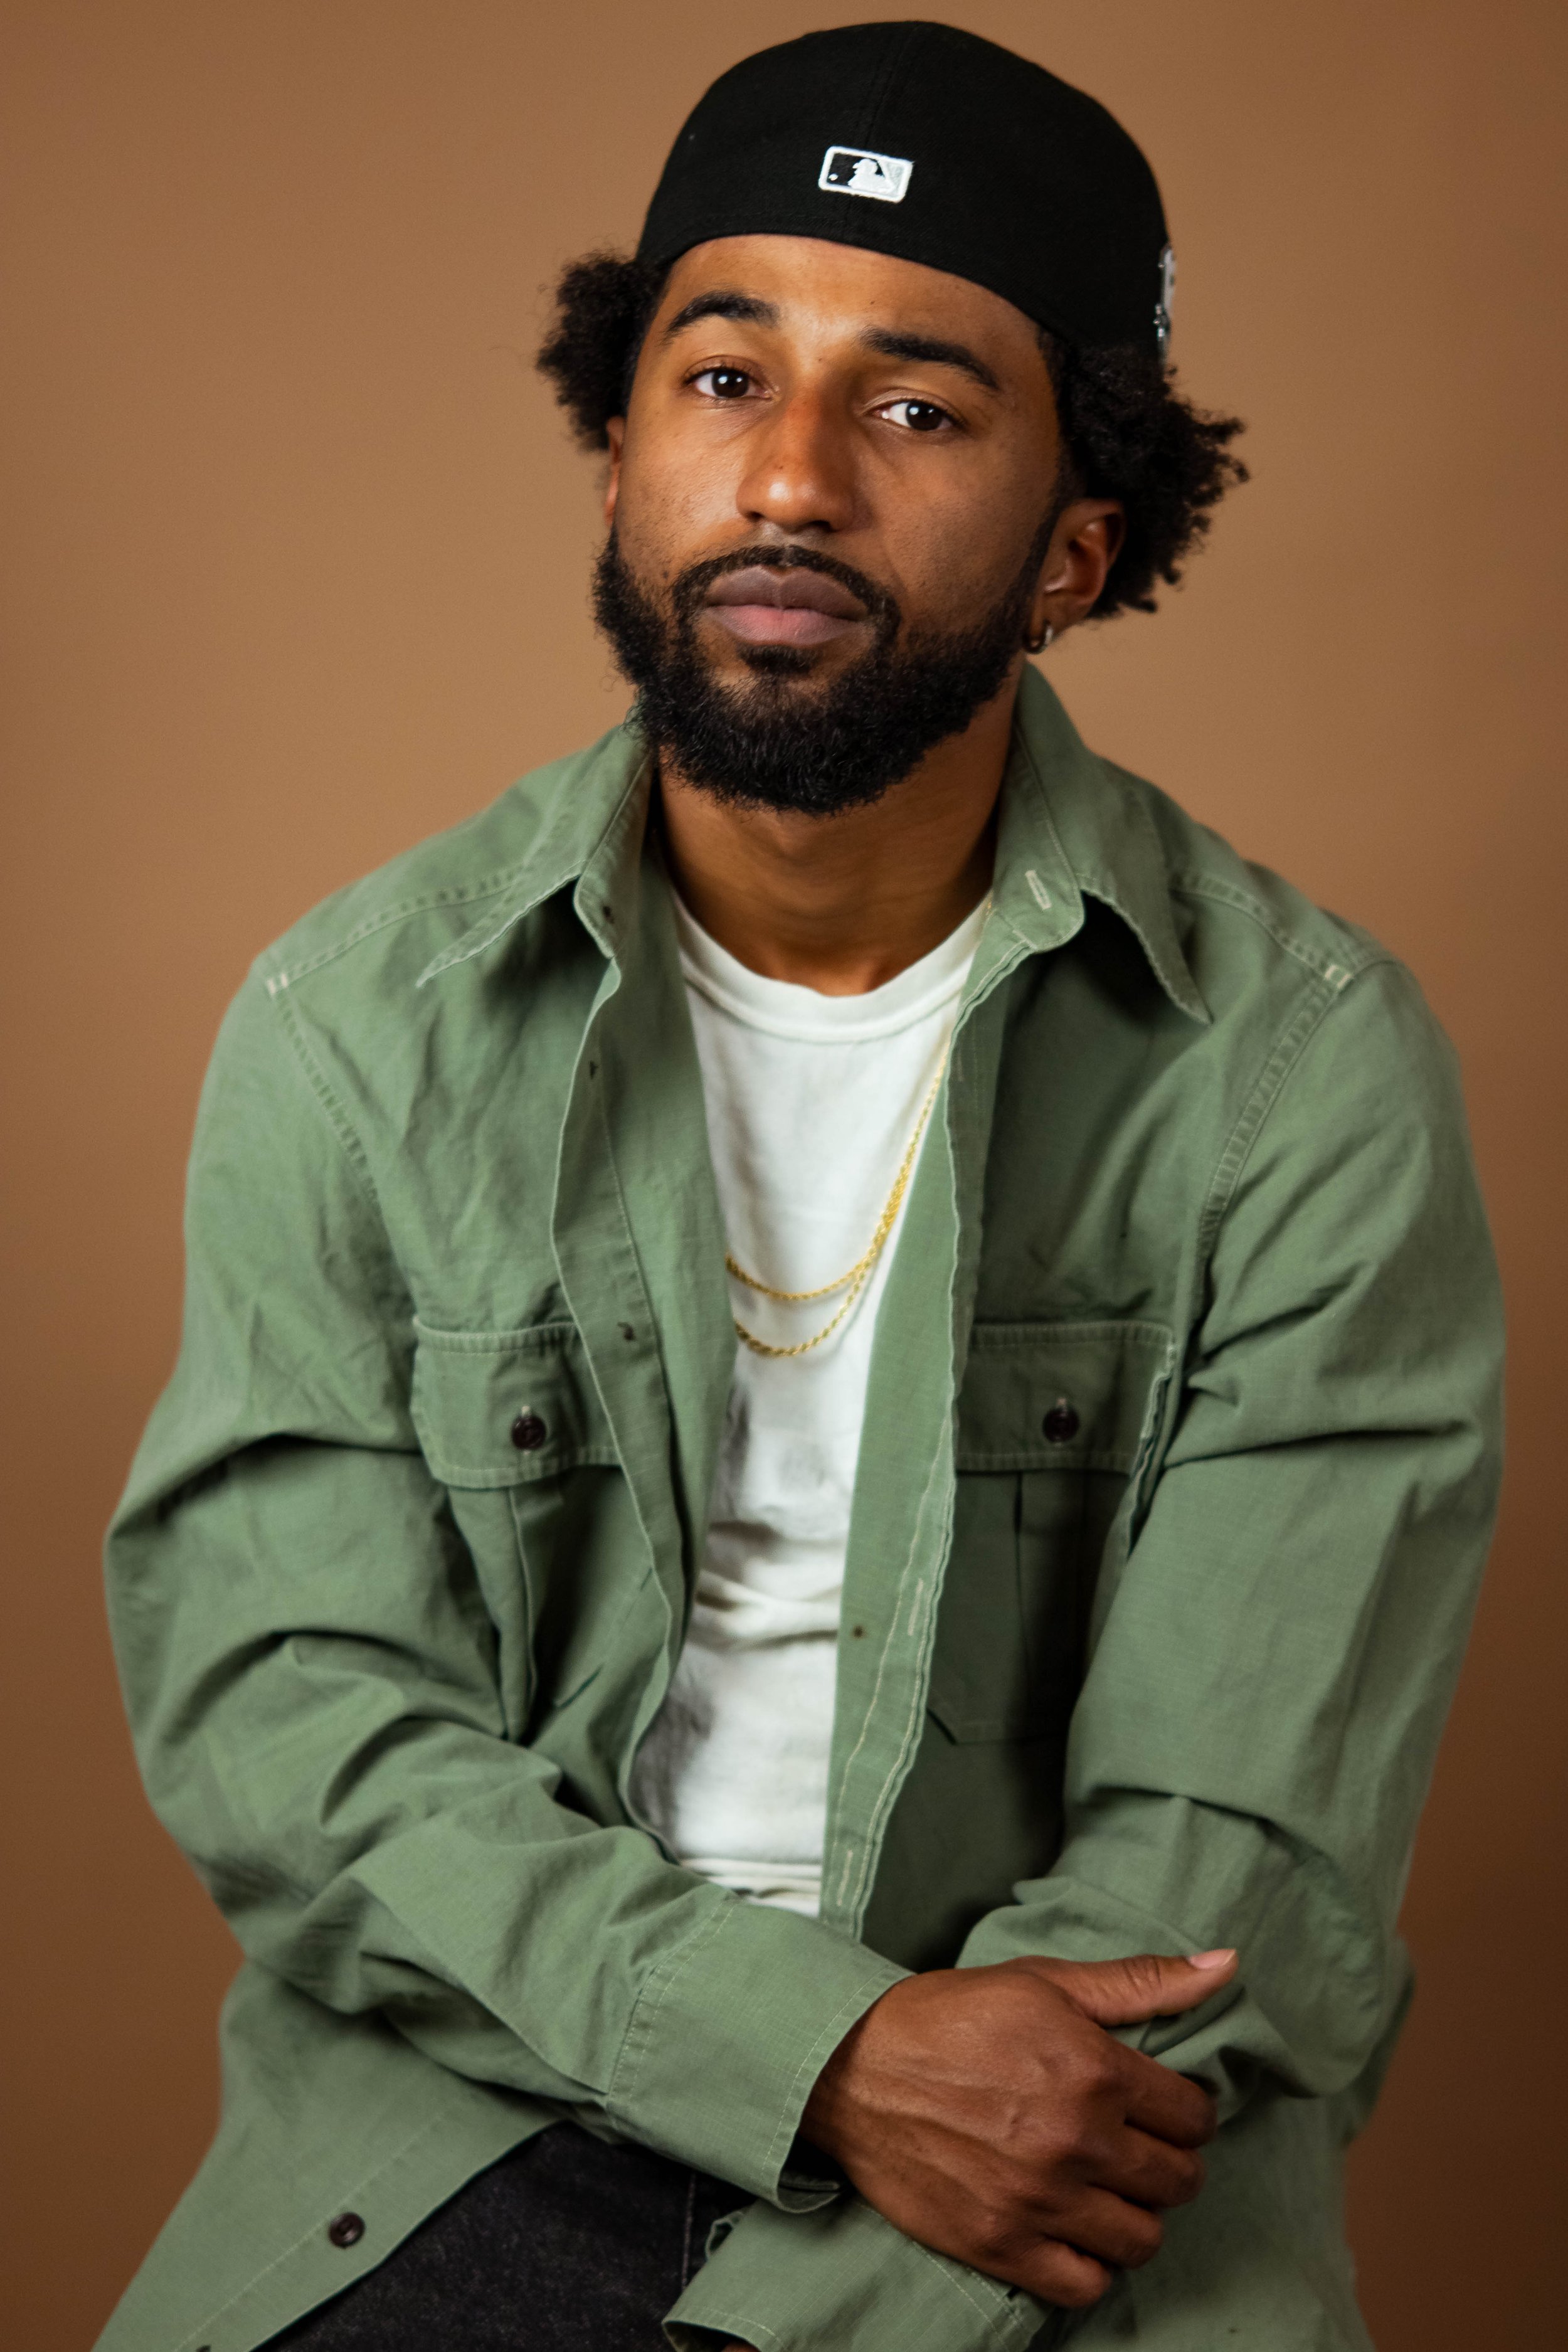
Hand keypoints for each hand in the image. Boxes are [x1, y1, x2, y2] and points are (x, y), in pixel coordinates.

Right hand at [801, 1948, 1235, 2308]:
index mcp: (1094, 2070)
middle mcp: (1076, 2140)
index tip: (1161, 2108)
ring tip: (1107, 2189)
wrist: (853, 2067)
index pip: (1193, 2116)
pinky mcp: (1001, 2246)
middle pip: (1176, 2181)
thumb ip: (1140, 1981)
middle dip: (1167, 2163)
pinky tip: (1074, 2229)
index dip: (1186, 2111)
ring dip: (1135, 2215)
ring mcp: (1039, 2200)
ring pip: (1142, 2239)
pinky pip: (1086, 2284)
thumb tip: (1225, 1966)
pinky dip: (1092, 2264)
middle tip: (1133, 2147)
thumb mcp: (1044, 1980)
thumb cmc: (952, 2015)